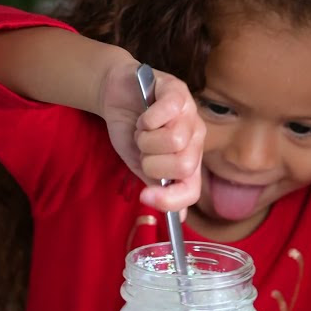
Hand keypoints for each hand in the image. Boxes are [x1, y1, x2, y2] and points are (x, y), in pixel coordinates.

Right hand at [99, 58, 204, 215]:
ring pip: (175, 140)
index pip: (192, 191)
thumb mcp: (142, 167)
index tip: (144, 196)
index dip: (169, 200)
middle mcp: (195, 139)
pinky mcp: (177, 91)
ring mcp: (189, 114)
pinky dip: (148, 119)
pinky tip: (144, 116)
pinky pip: (168, 112)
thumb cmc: (131, 133)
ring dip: (147, 139)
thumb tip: (178, 219)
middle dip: (153, 163)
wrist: (115, 97)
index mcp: (190, 161)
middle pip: (185, 165)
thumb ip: (159, 189)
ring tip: (142, 131)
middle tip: (144, 151)